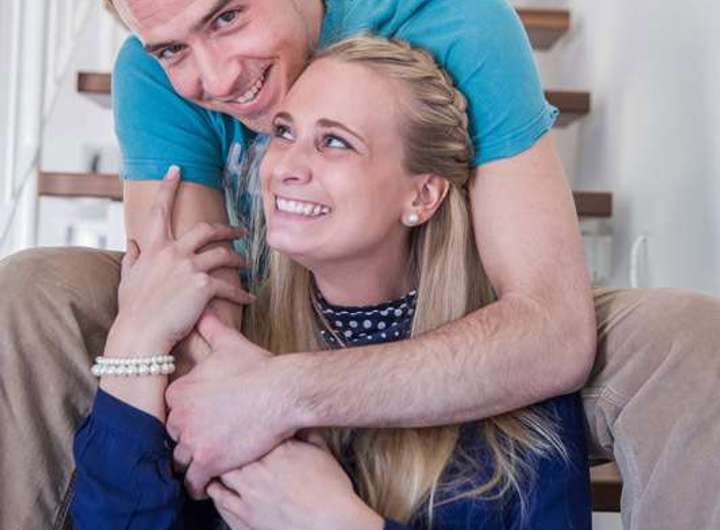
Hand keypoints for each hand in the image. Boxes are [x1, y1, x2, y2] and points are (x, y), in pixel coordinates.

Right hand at [110, 165, 252, 353]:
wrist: (139, 335)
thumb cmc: (132, 311)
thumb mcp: (128, 280)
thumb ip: (133, 259)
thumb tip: (132, 243)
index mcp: (153, 248)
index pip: (160, 211)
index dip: (168, 187)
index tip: (176, 169)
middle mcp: (172, 252)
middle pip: (206, 229)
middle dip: (226, 228)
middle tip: (241, 230)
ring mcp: (189, 267)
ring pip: (223, 254)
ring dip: (238, 259)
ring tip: (247, 264)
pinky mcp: (203, 286)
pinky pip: (229, 286)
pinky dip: (241, 294)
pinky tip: (249, 299)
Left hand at [166, 312, 297, 498]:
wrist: (281, 391)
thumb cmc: (258, 367)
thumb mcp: (230, 344)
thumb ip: (212, 328)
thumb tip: (205, 310)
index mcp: (179, 391)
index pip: (171, 412)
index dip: (185, 417)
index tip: (198, 421)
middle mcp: (179, 416)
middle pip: (173, 436)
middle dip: (186, 440)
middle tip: (204, 442)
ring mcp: (192, 440)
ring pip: (180, 460)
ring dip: (190, 463)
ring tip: (205, 463)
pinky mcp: (208, 461)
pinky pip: (193, 482)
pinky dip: (197, 485)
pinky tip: (206, 483)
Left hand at [207, 438, 383, 529]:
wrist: (329, 523)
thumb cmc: (331, 490)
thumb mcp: (323, 452)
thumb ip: (308, 434)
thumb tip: (299, 423)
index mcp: (277, 449)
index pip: (250, 430)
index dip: (244, 428)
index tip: (244, 426)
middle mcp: (258, 468)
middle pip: (228, 450)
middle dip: (225, 446)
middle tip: (222, 443)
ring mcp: (248, 492)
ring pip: (218, 474)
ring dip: (216, 469)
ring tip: (215, 465)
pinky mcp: (244, 515)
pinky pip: (219, 499)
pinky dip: (215, 492)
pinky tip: (216, 489)